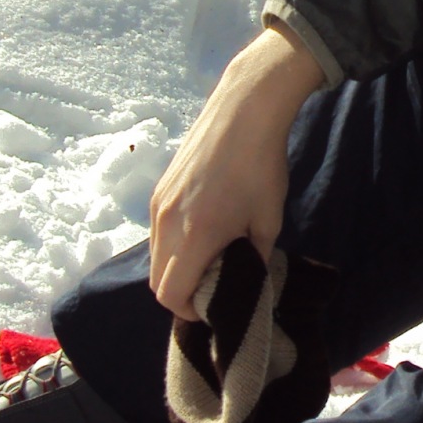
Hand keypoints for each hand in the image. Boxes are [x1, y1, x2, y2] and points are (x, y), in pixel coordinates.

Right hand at [149, 26, 326, 316]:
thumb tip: (249, 284)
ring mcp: (158, 204)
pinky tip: (202, 233)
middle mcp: (167, 223)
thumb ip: (255, 259)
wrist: (243, 111)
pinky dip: (173, 246)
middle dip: (181, 293)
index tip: (213, 307)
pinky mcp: (158, 190)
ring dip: (176, 269)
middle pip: (157, 281)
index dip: (188, 311)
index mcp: (196, 235)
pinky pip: (157, 233)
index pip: (171, 294)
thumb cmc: (262, 166)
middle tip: (212, 288)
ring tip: (210, 260)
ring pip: (155, 257)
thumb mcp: (268, 220)